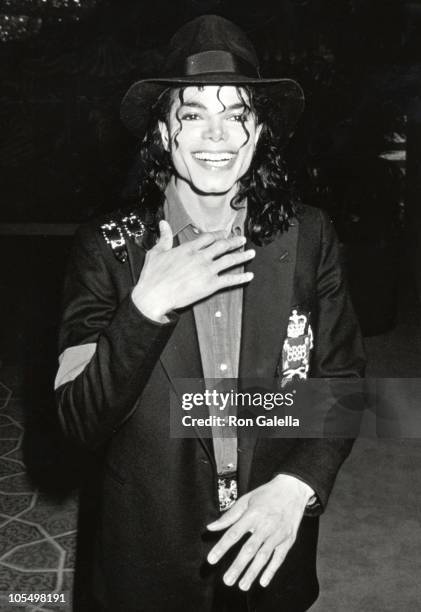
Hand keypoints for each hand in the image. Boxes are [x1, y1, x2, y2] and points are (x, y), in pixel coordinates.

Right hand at [132, 220, 254, 321]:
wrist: (154, 295)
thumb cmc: (153, 276)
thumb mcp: (156, 252)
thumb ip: (164, 237)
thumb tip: (164, 224)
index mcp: (188, 249)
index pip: (207, 238)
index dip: (218, 234)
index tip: (224, 233)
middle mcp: (200, 257)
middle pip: (222, 246)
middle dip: (233, 242)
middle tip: (242, 239)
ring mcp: (207, 270)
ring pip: (229, 260)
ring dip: (242, 256)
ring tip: (251, 253)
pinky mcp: (210, 285)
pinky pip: (229, 280)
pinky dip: (241, 278)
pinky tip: (249, 276)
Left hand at [206, 475, 313, 590]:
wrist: (292, 489)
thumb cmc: (266, 495)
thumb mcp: (246, 500)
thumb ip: (228, 516)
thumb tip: (211, 527)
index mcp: (253, 514)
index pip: (234, 533)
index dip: (222, 547)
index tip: (211, 559)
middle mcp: (266, 525)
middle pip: (249, 549)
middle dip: (238, 566)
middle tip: (227, 580)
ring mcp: (278, 533)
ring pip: (264, 556)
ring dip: (252, 572)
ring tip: (242, 585)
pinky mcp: (288, 539)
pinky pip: (279, 558)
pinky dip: (271, 570)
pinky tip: (262, 581)